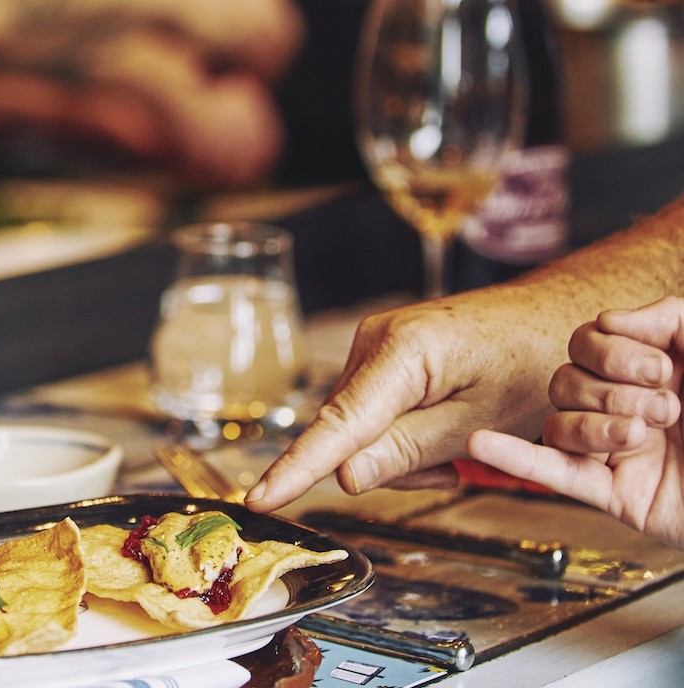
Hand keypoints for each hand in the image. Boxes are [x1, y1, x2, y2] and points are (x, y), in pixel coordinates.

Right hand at [245, 287, 571, 510]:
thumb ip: (408, 451)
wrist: (555, 316)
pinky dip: (402, 434)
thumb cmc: (533, 362)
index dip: (297, 469)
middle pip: (348, 432)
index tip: (259, 499)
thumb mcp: (480, 421)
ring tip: (456, 449)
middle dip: (388, 465)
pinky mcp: (384, 354)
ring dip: (399, 452)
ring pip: (360, 427)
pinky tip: (443, 431)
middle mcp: (375, 340)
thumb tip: (345, 479)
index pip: (338, 426)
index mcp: (402, 351)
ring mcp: (376, 344)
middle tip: (451, 471)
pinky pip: (373, 411)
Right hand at [468, 297, 683, 548]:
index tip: (658, 364)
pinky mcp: (612, 494)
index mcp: (657, 368)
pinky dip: (515, 457)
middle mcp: (627, 403)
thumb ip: (674, 319)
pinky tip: (483, 445)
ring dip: (595, 423)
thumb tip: (614, 319)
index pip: (591, 338)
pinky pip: (552, 473)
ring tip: (644, 437)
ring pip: (558, 420)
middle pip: (566, 376)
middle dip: (610, 387)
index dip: (611, 346)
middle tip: (666, 406)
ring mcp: (616, 449)